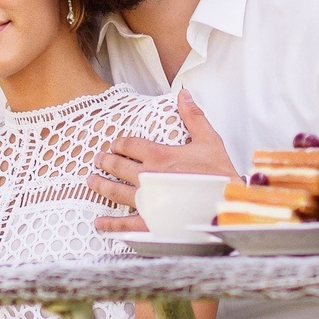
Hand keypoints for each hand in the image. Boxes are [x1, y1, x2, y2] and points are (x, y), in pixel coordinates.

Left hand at [90, 90, 237, 232]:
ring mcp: (146, 201)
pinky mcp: (150, 223)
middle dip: (105, 162)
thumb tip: (183, 93)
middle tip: (98, 160)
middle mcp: (147, 177)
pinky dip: (110, 224)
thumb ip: (193, 116)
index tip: (115, 145)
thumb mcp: (210, 141)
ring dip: (100, 185)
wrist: (228, 207)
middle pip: (117, 166)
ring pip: (115, 192)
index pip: (130, 146)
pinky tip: (98, 223)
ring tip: (91, 181)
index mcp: (159, 156)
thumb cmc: (221, 176)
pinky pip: (124, 225)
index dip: (119, 144)